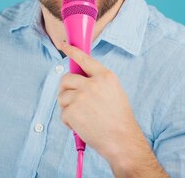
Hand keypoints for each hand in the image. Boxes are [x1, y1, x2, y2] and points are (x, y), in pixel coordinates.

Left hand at [57, 43, 144, 166]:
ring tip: (81, 117)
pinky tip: (81, 126)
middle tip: (72, 101)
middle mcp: (92, 83)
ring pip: (62, 96)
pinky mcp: (72, 111)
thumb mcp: (114, 92)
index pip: (84, 59)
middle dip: (66, 89)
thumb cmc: (119, 120)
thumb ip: (98, 82)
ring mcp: (80, 97)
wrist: (122, 141)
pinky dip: (68, 121)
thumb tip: (79, 78)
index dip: (72, 51)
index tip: (64, 44)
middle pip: (66, 78)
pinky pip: (62, 113)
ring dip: (67, 107)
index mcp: (105, 76)